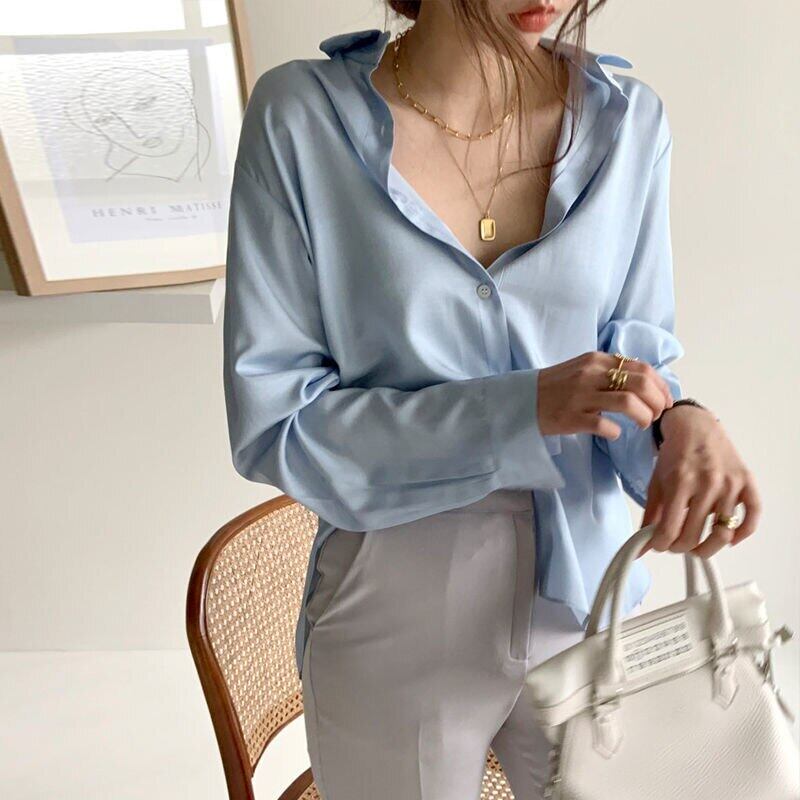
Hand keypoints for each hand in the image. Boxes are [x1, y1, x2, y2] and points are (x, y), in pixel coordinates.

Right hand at [537, 351, 673, 439]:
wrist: (523, 400)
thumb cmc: (557, 387)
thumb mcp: (585, 369)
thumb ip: (611, 371)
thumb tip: (646, 382)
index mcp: (598, 360)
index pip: (642, 368)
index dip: (661, 386)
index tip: (666, 400)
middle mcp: (591, 374)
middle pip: (641, 384)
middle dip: (658, 402)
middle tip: (657, 415)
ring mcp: (581, 396)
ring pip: (628, 403)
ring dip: (643, 417)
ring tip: (642, 424)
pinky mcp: (572, 417)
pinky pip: (605, 425)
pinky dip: (616, 432)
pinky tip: (614, 433)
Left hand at [638, 405, 761, 558]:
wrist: (695, 428)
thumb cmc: (674, 456)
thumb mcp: (656, 482)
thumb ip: (650, 514)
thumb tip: (640, 546)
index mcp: (680, 482)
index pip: (670, 529)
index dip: (661, 545)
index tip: (657, 545)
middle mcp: (707, 483)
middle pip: (694, 535)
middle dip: (680, 548)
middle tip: (675, 545)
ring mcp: (729, 484)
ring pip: (723, 533)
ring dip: (707, 548)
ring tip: (697, 548)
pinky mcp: (746, 482)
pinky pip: (752, 515)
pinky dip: (742, 533)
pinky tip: (729, 539)